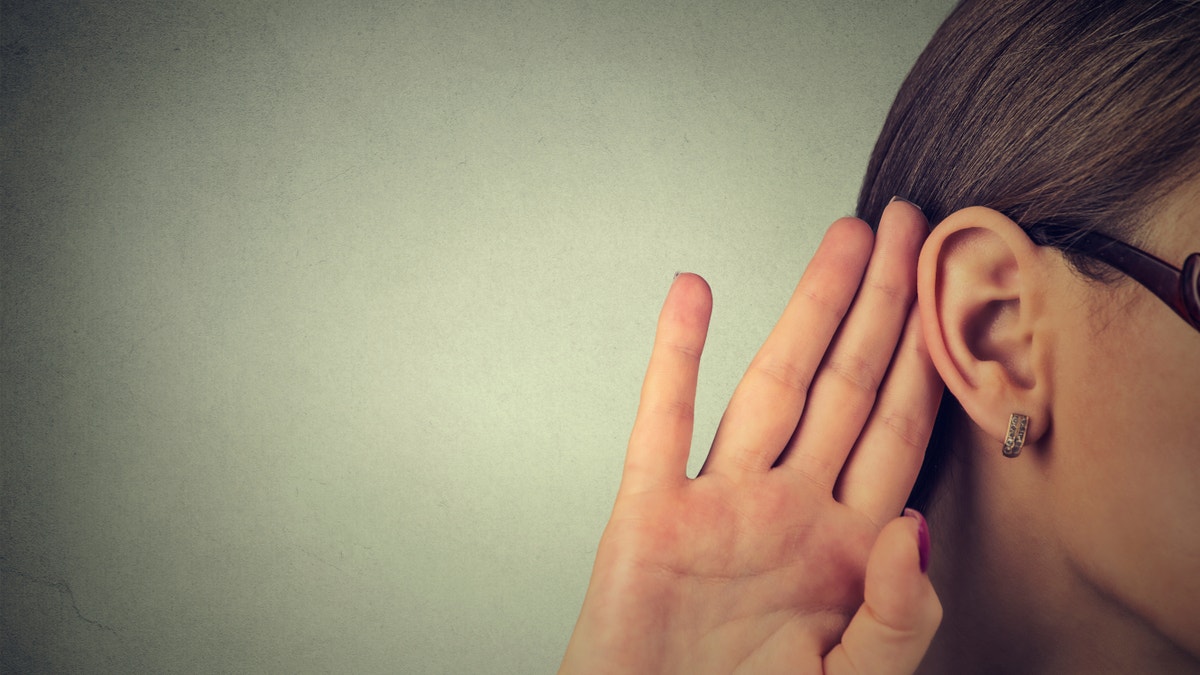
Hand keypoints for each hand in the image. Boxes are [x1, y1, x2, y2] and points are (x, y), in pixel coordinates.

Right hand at [560, 200, 942, 674]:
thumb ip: (897, 616)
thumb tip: (915, 527)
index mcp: (845, 549)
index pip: (899, 431)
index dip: (929, 358)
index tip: (950, 291)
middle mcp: (788, 510)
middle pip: (846, 386)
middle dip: (882, 306)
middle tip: (907, 227)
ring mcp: (720, 505)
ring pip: (771, 386)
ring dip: (806, 310)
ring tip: (841, 241)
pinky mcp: (653, 515)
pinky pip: (662, 422)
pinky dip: (675, 356)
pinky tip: (692, 297)